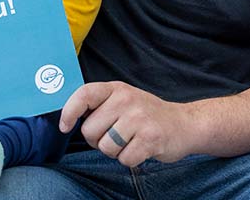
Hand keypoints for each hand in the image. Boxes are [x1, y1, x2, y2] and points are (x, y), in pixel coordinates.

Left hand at [59, 81, 193, 167]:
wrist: (184, 124)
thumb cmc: (147, 115)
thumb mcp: (123, 100)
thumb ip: (99, 105)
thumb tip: (68, 118)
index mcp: (116, 89)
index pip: (83, 94)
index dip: (69, 112)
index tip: (65, 126)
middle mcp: (127, 100)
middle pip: (90, 130)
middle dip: (98, 140)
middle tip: (115, 136)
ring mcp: (139, 118)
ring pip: (105, 147)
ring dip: (115, 151)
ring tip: (130, 141)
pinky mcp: (150, 138)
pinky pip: (124, 159)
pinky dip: (130, 159)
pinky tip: (141, 149)